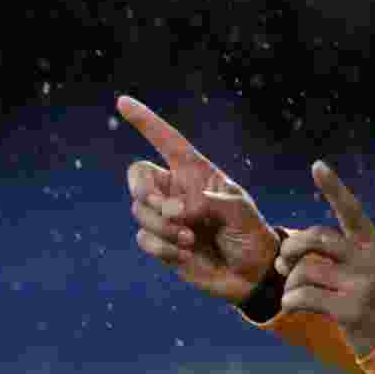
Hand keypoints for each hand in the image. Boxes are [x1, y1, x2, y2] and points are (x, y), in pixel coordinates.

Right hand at [117, 95, 279, 304]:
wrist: (251, 272)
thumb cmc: (249, 231)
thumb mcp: (238, 209)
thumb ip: (205, 202)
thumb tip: (170, 210)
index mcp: (195, 172)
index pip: (166, 140)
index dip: (145, 121)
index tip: (122, 101)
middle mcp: (175, 190)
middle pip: (137, 176)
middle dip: (143, 191)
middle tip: (167, 210)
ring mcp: (166, 217)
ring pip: (139, 211)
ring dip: (163, 227)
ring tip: (190, 240)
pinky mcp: (162, 243)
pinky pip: (144, 239)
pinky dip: (163, 248)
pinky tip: (186, 254)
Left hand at [275, 160, 374, 357]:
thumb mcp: (369, 271)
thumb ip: (337, 258)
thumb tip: (287, 255)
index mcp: (373, 246)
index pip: (351, 210)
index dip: (334, 187)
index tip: (317, 166)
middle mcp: (369, 260)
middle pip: (317, 237)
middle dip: (291, 247)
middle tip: (283, 261)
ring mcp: (361, 285)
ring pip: (306, 270)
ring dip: (289, 282)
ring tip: (291, 292)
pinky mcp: (351, 311)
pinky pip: (305, 297)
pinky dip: (290, 300)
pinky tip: (292, 305)